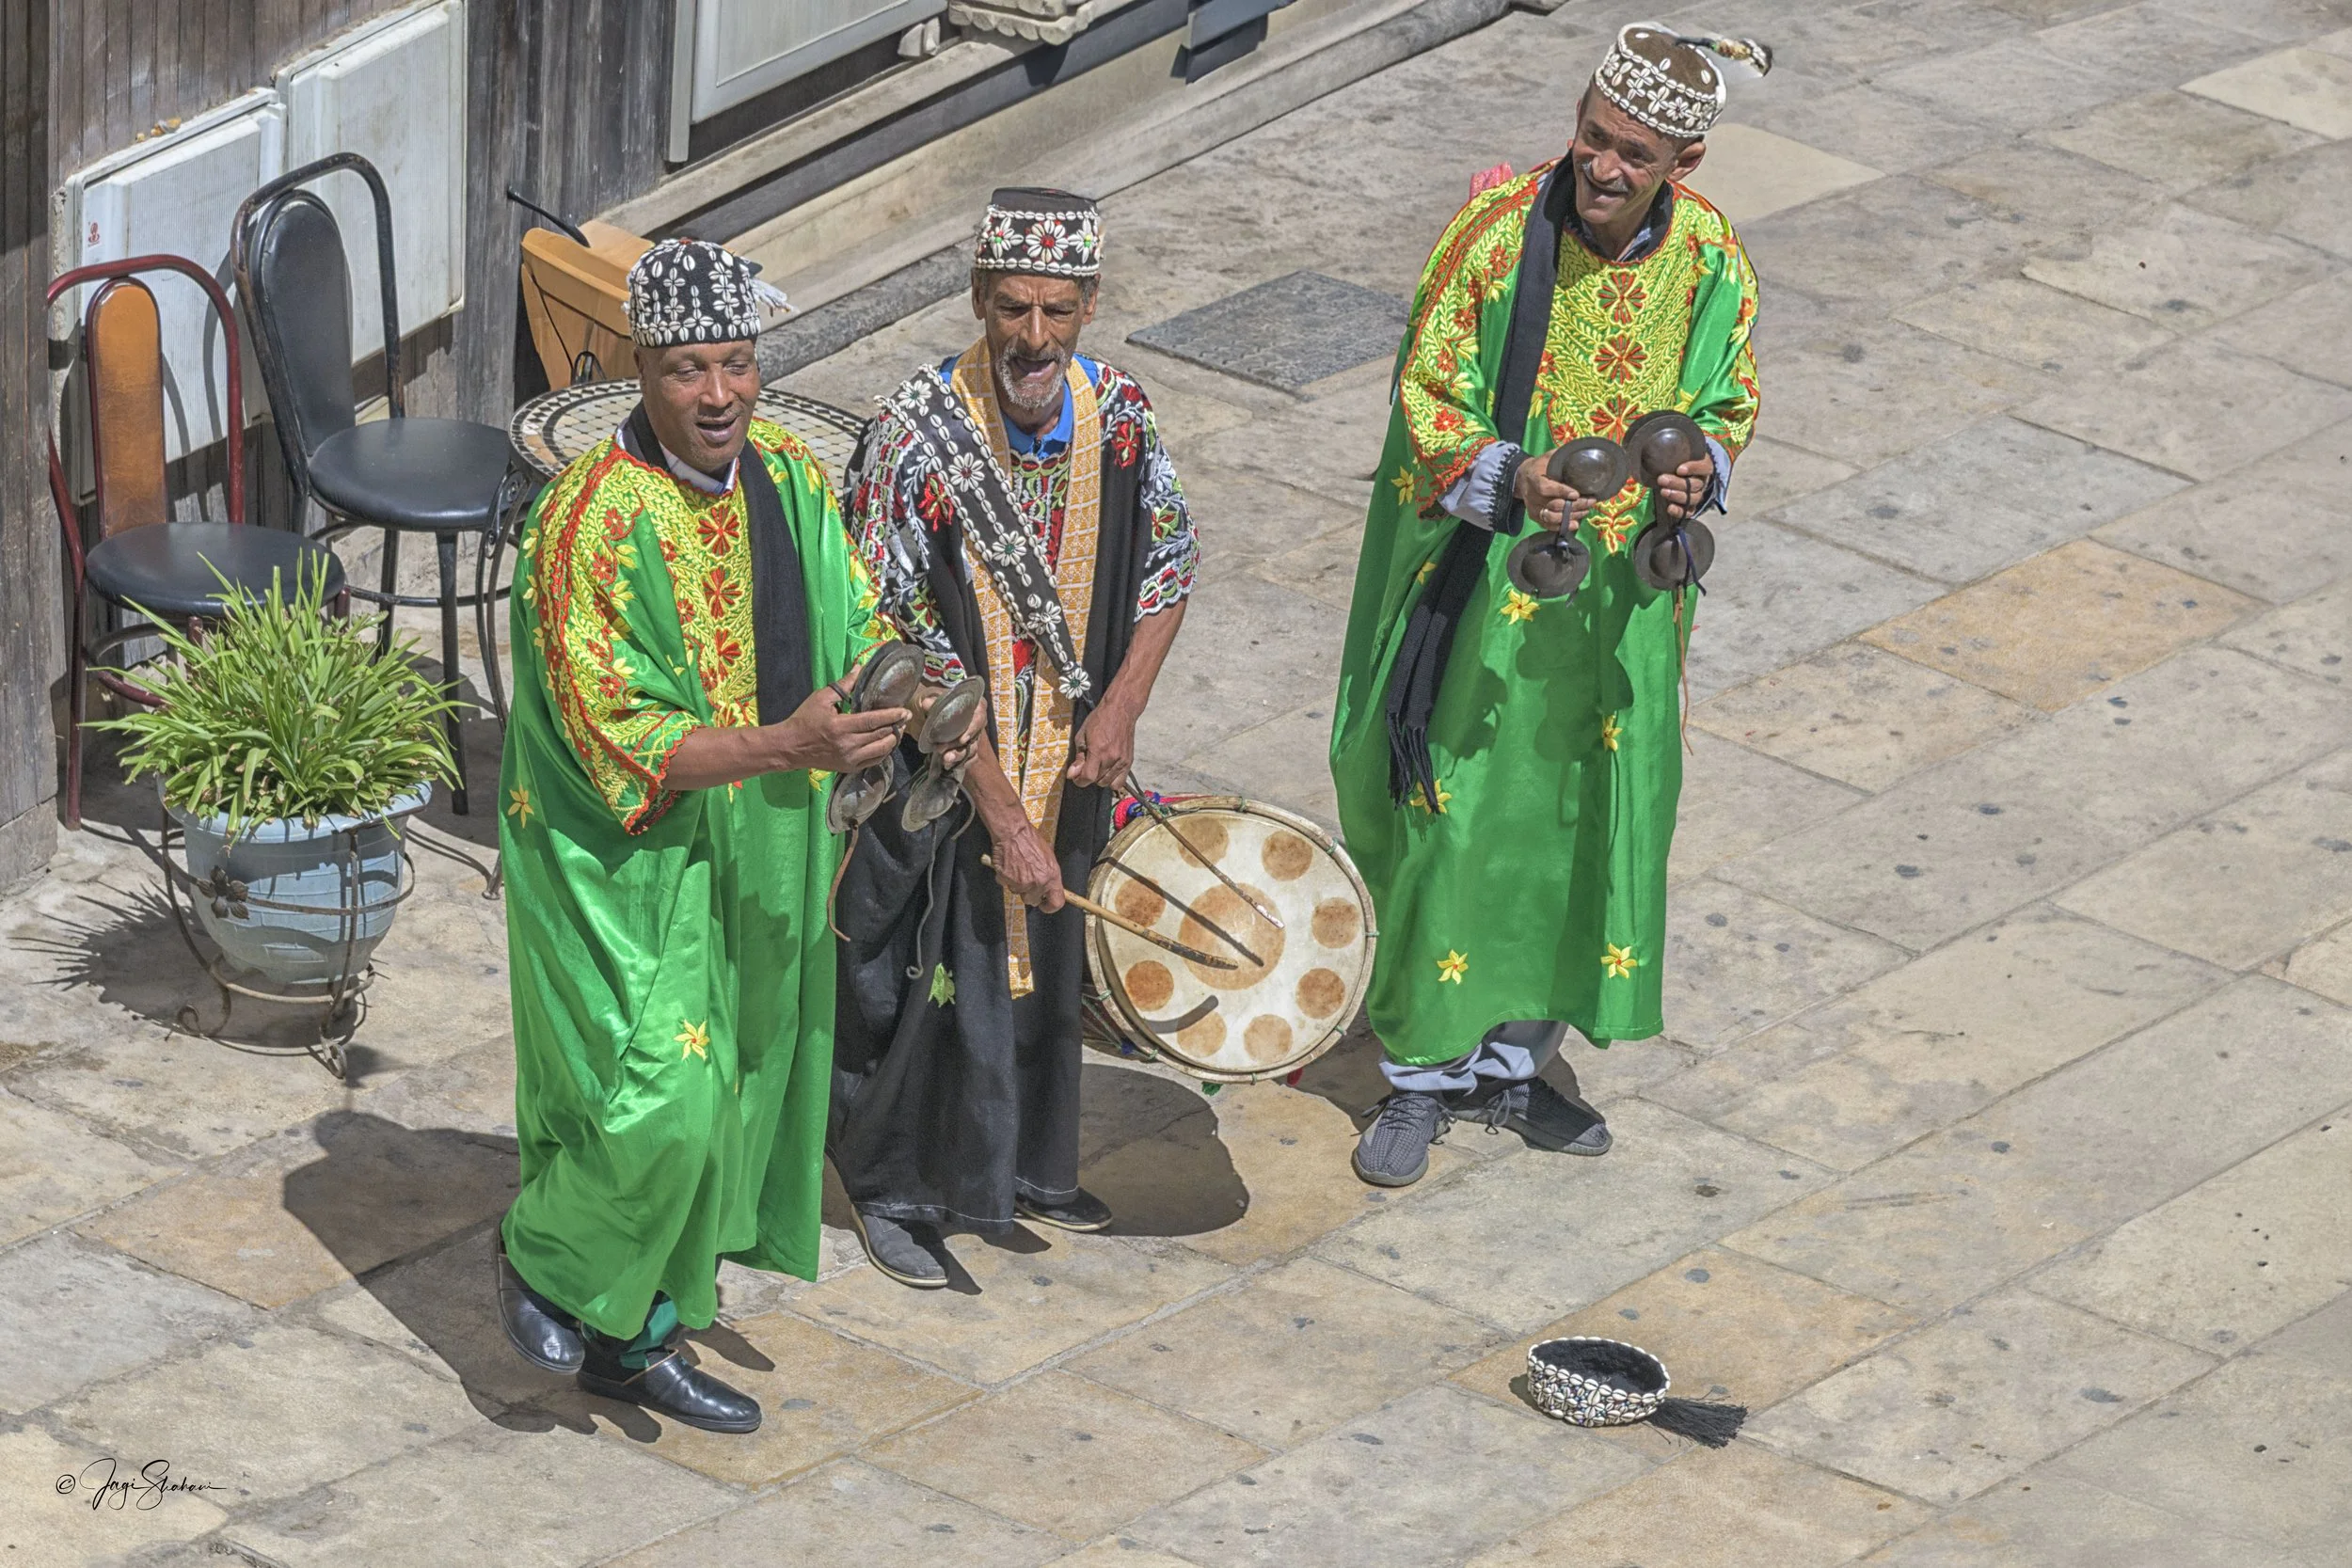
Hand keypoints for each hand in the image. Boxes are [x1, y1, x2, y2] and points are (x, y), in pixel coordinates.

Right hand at [772, 678, 906, 774]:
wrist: (790, 747)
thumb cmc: (805, 719)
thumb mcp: (821, 698)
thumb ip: (844, 685)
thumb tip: (860, 668)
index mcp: (840, 726)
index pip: (873, 721)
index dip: (891, 716)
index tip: (905, 711)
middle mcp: (847, 745)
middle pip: (880, 735)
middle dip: (897, 726)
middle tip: (906, 717)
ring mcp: (849, 759)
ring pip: (881, 750)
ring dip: (893, 739)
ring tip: (899, 729)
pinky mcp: (849, 768)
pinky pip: (874, 761)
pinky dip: (884, 751)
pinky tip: (887, 742)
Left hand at [911, 682, 987, 770]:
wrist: (928, 713)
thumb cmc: (934, 702)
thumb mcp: (930, 698)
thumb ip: (931, 701)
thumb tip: (927, 704)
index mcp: (973, 705)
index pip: (979, 715)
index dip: (973, 728)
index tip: (962, 739)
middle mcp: (976, 721)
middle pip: (975, 736)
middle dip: (958, 746)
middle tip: (942, 751)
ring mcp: (973, 736)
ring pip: (972, 749)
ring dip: (958, 756)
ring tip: (944, 759)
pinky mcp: (968, 748)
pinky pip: (970, 758)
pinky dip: (960, 763)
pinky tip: (947, 765)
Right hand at [986, 814, 1065, 911]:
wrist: (1013, 832)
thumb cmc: (1031, 840)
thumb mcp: (1049, 858)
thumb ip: (1049, 875)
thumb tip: (1048, 887)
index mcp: (1052, 876)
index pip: (1056, 902)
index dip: (1050, 906)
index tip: (1045, 905)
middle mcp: (1038, 882)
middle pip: (1032, 900)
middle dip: (1028, 892)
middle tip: (1025, 877)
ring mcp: (1021, 882)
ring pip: (1017, 892)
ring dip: (1016, 883)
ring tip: (1017, 866)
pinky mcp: (1007, 880)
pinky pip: (1005, 884)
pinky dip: (1005, 876)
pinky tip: (1008, 864)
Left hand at [1066, 697, 1138, 787]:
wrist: (1121, 710)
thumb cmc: (1099, 720)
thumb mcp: (1082, 736)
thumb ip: (1078, 758)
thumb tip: (1072, 775)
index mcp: (1098, 750)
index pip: (1088, 777)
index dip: (1079, 780)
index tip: (1076, 776)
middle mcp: (1112, 758)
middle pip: (1097, 781)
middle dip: (1089, 777)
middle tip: (1086, 766)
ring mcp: (1122, 761)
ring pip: (1108, 783)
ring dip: (1100, 778)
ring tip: (1098, 767)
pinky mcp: (1129, 762)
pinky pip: (1120, 782)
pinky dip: (1112, 780)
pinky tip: (1107, 770)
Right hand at [1513, 450, 1602, 532]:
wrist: (1523, 477)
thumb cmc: (1540, 466)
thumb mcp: (1548, 457)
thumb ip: (1562, 455)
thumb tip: (1582, 452)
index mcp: (1533, 478)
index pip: (1545, 488)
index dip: (1561, 492)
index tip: (1576, 493)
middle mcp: (1531, 496)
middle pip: (1553, 504)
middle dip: (1574, 505)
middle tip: (1590, 501)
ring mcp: (1533, 508)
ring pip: (1552, 517)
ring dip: (1571, 516)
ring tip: (1585, 511)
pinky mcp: (1535, 516)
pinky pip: (1548, 525)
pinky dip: (1562, 526)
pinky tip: (1575, 524)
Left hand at [1652, 455, 1714, 522]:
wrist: (1676, 472)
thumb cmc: (1679, 460)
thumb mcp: (1679, 453)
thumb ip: (1674, 450)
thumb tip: (1656, 443)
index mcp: (1704, 465)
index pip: (1705, 467)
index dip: (1693, 468)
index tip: (1679, 469)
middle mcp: (1703, 481)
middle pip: (1695, 484)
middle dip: (1678, 483)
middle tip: (1662, 479)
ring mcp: (1698, 494)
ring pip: (1693, 498)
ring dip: (1678, 496)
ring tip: (1663, 492)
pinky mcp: (1691, 505)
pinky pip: (1689, 511)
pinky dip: (1680, 511)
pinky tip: (1670, 508)